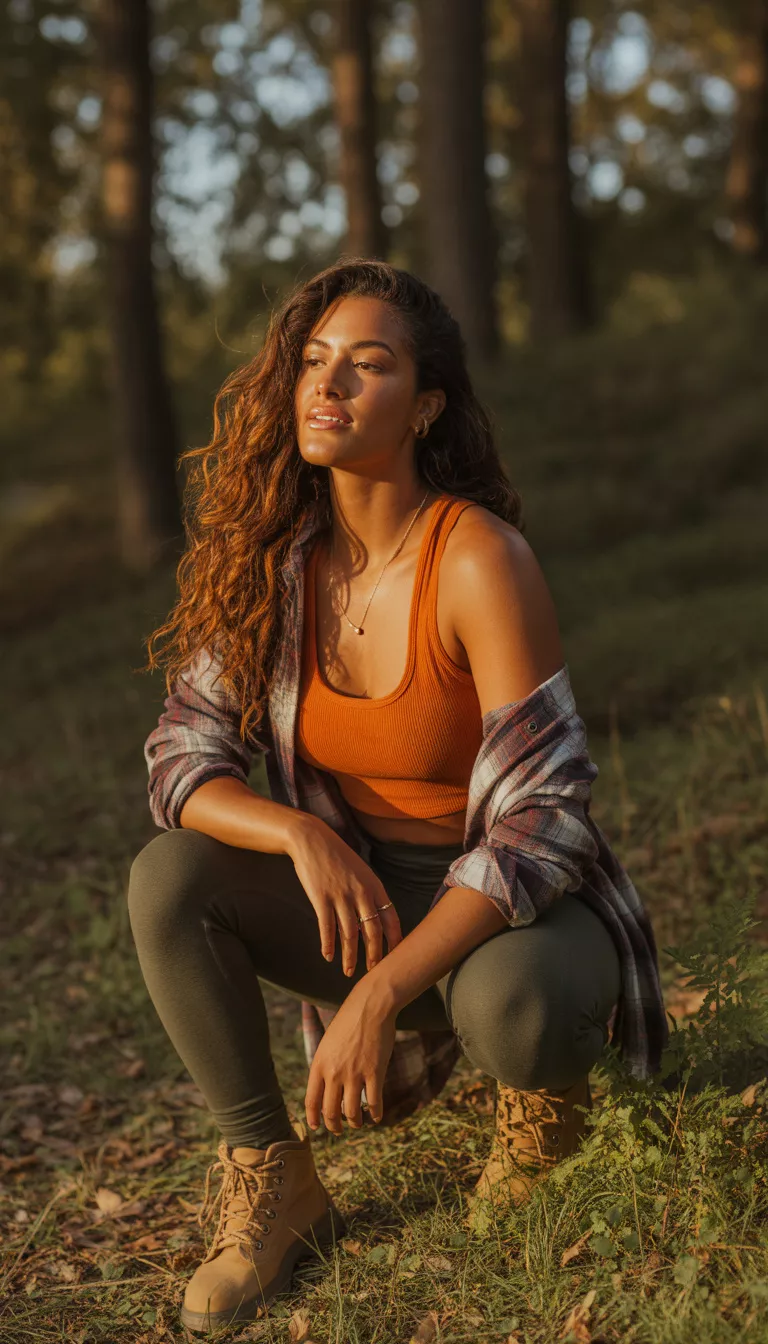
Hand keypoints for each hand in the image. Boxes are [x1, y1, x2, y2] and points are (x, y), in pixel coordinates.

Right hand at [287, 816, 401, 975]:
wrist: (312, 839)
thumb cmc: (337, 857)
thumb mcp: (361, 872)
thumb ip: (369, 895)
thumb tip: (372, 922)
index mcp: (375, 886)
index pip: (392, 919)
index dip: (394, 941)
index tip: (394, 958)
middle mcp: (361, 893)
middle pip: (373, 932)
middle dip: (374, 955)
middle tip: (373, 972)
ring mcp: (341, 896)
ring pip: (350, 935)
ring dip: (350, 957)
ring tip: (348, 971)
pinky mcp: (321, 898)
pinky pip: (327, 928)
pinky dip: (328, 945)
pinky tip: (328, 956)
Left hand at [304, 978, 396, 1131]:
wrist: (370, 1006)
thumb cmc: (348, 1021)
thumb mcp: (327, 1043)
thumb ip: (325, 1065)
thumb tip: (326, 1089)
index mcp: (319, 1064)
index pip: (311, 1100)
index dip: (313, 1118)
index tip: (317, 1127)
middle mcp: (334, 1072)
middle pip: (330, 1111)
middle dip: (334, 1125)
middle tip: (338, 1129)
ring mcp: (355, 1074)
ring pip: (352, 1112)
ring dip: (355, 1122)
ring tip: (357, 1123)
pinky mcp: (375, 1072)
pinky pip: (374, 1102)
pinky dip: (375, 1114)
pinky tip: (376, 1117)